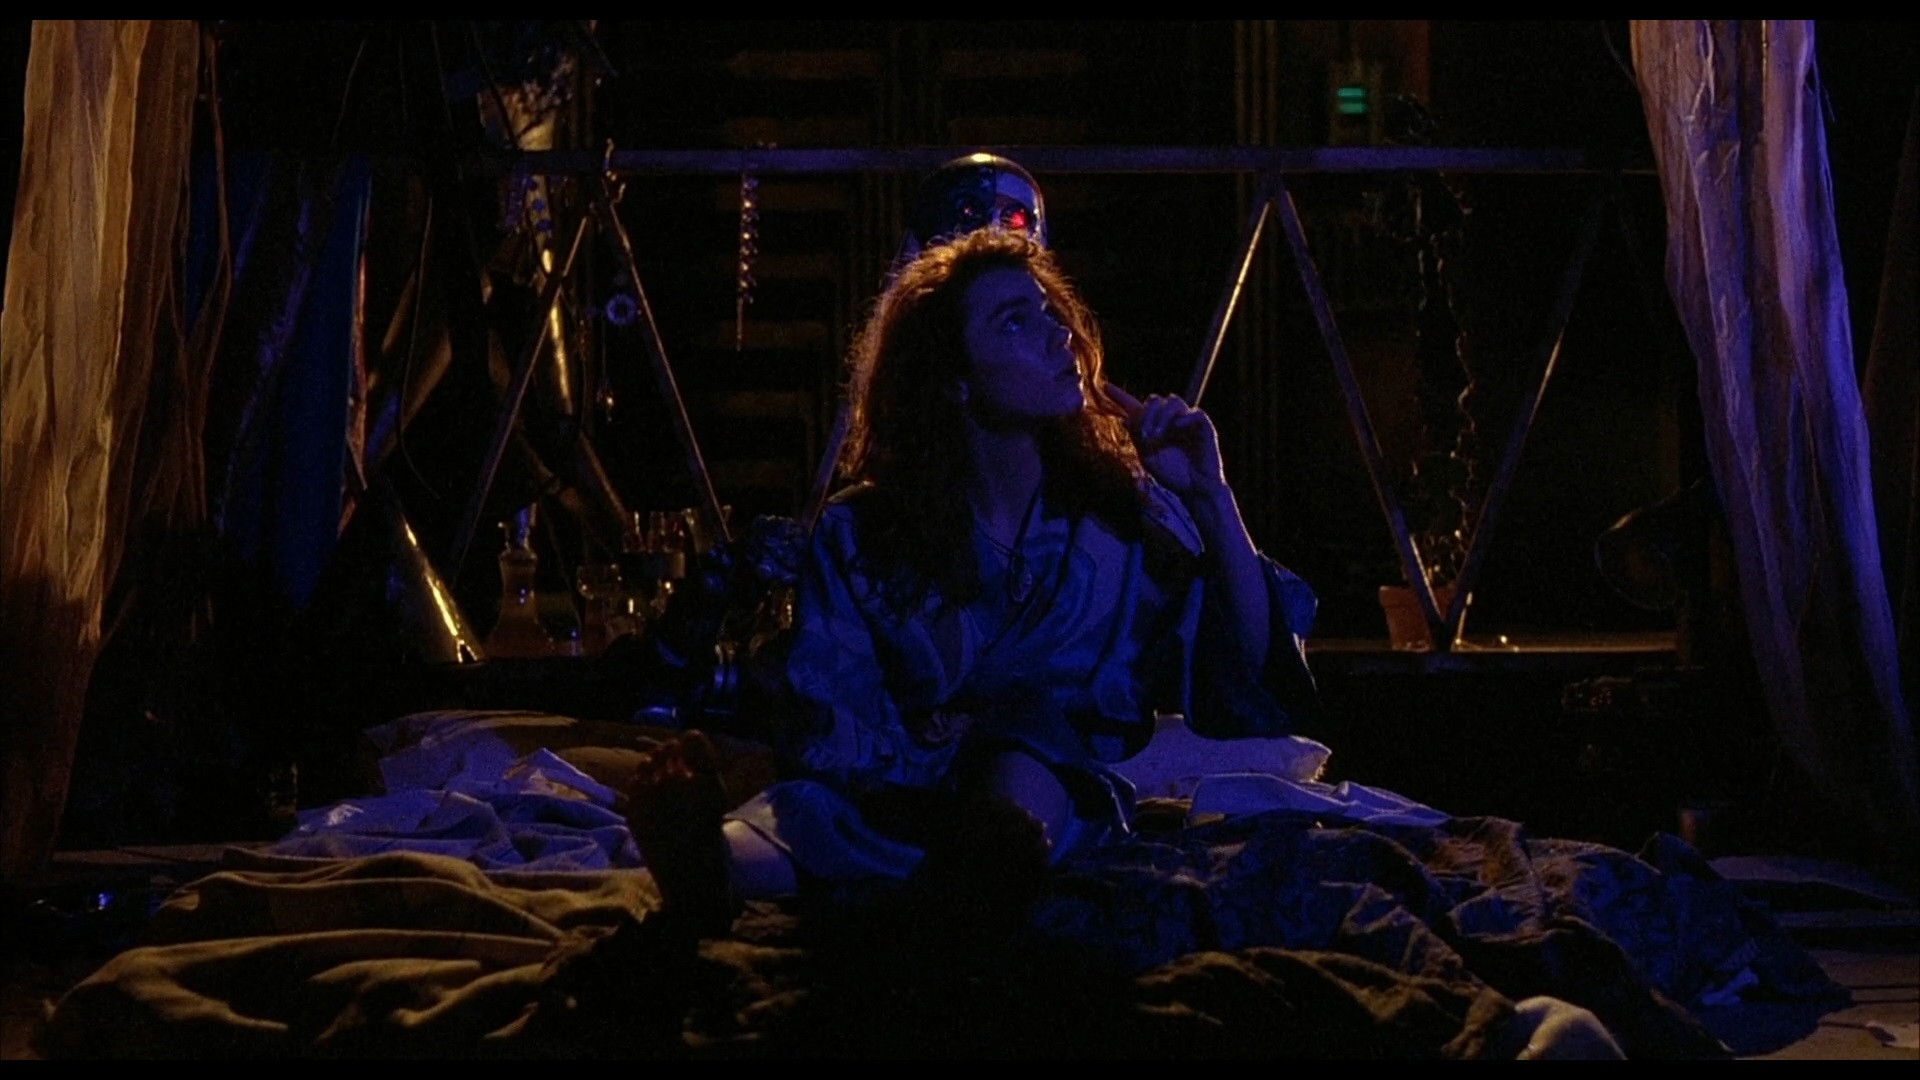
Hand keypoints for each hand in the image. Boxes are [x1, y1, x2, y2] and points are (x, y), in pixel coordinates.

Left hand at [1105, 384, 1225, 498]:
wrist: (1195, 489)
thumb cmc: (1173, 475)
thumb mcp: (1149, 457)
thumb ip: (1138, 438)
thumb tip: (1124, 420)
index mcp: (1154, 427)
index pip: (1135, 406)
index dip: (1120, 396)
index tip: (1105, 386)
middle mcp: (1169, 420)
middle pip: (1154, 400)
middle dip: (1146, 413)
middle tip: (1144, 434)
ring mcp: (1186, 421)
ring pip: (1172, 401)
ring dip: (1161, 416)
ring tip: (1157, 435)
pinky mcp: (1203, 426)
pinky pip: (1194, 413)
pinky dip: (1184, 417)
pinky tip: (1177, 426)